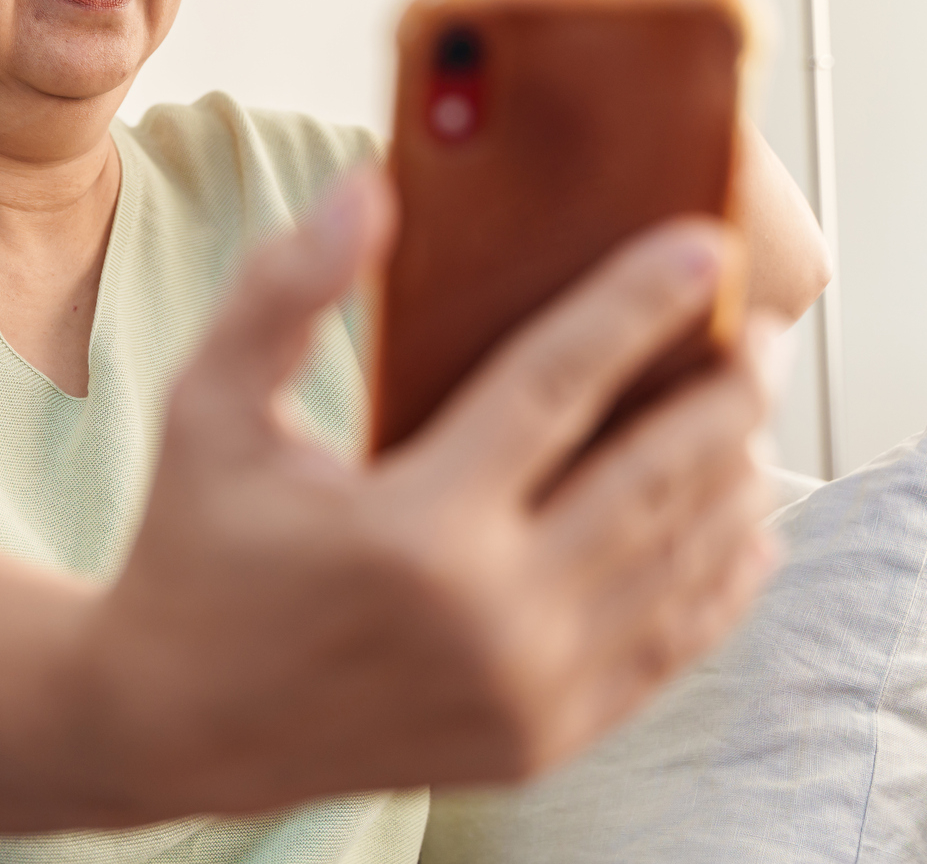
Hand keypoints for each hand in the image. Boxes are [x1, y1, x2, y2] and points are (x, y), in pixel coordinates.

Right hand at [71, 168, 778, 815]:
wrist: (173, 723)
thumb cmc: (192, 547)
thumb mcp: (208, 408)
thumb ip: (283, 291)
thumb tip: (370, 187)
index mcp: (414, 531)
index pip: (558, 388)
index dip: (638, 307)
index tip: (703, 247)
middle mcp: (493, 619)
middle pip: (653, 476)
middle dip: (722, 390)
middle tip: (754, 328)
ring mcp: (532, 691)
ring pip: (683, 562)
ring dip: (735, 475)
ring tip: (750, 406)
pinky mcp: (545, 739)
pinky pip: (673, 647)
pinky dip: (725, 579)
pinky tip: (746, 523)